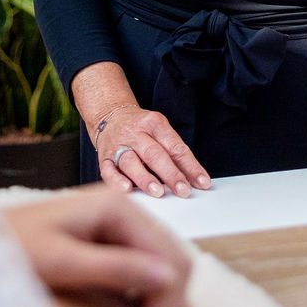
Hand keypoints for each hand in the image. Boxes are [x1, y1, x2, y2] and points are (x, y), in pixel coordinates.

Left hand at [3, 186, 191, 306]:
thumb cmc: (13, 245)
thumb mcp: (62, 262)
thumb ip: (114, 268)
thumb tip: (168, 279)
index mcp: (117, 206)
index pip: (166, 261)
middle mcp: (125, 208)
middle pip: (173, 262)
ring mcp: (119, 223)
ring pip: (164, 267)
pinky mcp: (109, 239)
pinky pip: (146, 269)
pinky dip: (152, 299)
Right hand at [97, 105, 211, 198]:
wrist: (110, 114)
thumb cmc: (141, 129)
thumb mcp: (160, 130)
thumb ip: (174, 152)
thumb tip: (194, 180)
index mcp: (154, 123)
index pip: (175, 146)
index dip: (190, 166)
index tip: (203, 183)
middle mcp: (135, 133)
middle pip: (154, 153)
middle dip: (170, 173)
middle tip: (183, 190)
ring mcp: (118, 145)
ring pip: (130, 162)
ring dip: (145, 178)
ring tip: (158, 192)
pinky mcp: (104, 157)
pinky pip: (108, 170)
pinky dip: (116, 181)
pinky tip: (127, 190)